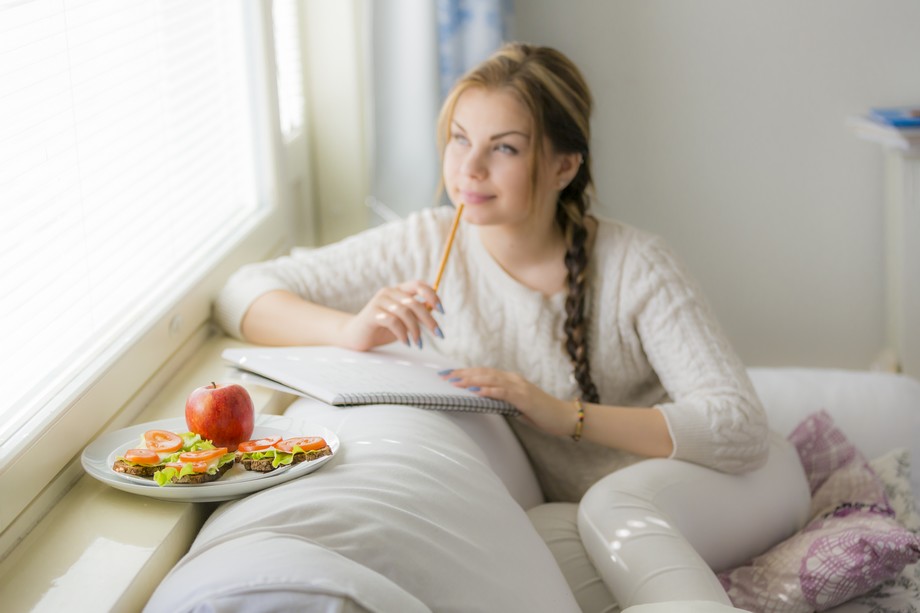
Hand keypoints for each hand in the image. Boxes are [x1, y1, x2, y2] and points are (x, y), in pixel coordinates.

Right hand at [340, 280, 443, 350]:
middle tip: (438, 334)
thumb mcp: (403, 321)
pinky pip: (393, 321)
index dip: (432, 295)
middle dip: (429, 319)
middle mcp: (388, 292)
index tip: (442, 311)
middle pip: (414, 302)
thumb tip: (433, 309)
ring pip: (404, 312)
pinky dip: (403, 333)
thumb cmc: (382, 329)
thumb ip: (416, 313)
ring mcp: (378, 301)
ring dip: (415, 330)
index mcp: (398, 290)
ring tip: (418, 343)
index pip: (419, 285)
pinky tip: (406, 342)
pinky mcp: (371, 314)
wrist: (355, 336)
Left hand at [440, 367, 575, 437]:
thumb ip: (501, 401)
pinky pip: (503, 392)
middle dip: (462, 374)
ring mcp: (519, 387)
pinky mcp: (524, 397)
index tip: (448, 374)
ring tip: (454, 382)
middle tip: (443, 376)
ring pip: (490, 379)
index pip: (484, 373)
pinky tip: (476, 391)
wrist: (564, 417)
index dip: (465, 372)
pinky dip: (488, 390)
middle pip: (483, 373)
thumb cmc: (541, 414)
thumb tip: (483, 402)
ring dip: (471, 380)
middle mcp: (513, 379)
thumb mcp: (517, 406)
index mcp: (510, 380)